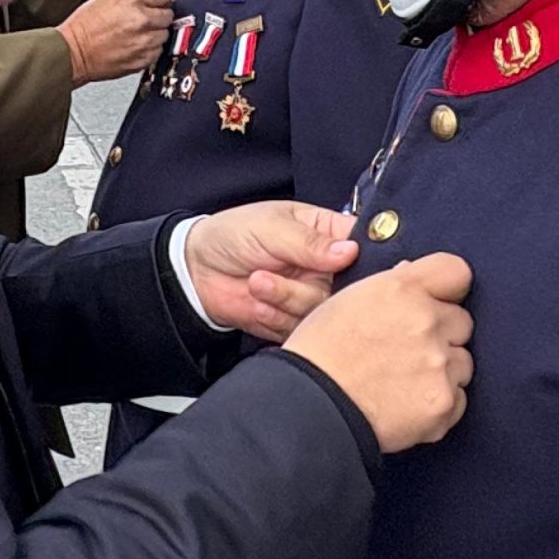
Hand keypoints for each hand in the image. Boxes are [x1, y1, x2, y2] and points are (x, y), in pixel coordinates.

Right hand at [59, 0, 174, 86]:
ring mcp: (144, 41)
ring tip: (136, 34)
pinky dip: (149, 49)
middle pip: (168, 15)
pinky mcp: (143, 59)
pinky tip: (134, 45)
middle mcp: (141, 19)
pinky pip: (157, 51)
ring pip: (164, 34)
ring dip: (154, 33)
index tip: (155, 3)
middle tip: (144, 20)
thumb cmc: (86, 25)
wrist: (74, 52)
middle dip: (158, 16)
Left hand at [181, 201, 361, 339]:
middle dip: (310, 286)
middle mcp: (325, 268)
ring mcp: (310, 296)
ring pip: (322, 313)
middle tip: (281, 273)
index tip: (340, 265)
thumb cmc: (232, 235)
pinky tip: (257, 303)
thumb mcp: (271, 228)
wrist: (196, 271)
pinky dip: (275, 318)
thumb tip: (350, 251)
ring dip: (285, 299)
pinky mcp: (294, 322)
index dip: (358, 259)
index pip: (362, 247)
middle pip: (347, 289)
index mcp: (327, 234)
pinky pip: (300, 330)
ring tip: (257, 282)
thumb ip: (310, 242)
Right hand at [285, 253, 474, 452]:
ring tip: (401, 382)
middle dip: (442, 334)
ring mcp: (438, 364)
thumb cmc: (319, 354)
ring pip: (462, 362)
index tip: (439, 301)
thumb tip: (412, 274)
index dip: (448, 289)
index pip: (457, 272)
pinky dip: (439, 404)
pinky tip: (406, 405)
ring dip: (442, 371)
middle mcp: (426, 322)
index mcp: (402, 290)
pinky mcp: (443, 403)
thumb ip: (391, 286)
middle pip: (462, 321)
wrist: (309, 408)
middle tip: (406, 351)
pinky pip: (458, 398)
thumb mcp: (347, 301)